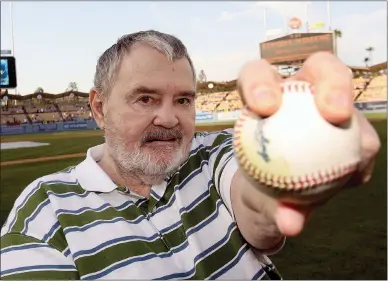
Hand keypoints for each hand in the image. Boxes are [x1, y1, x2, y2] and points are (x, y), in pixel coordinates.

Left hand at [237, 52, 380, 236]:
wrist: (279, 182)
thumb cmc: (261, 176)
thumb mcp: (260, 191)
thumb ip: (273, 204)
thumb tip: (290, 223)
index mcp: (266, 94)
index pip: (258, 74)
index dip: (260, 83)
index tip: (264, 109)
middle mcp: (301, 91)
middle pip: (321, 67)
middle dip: (332, 82)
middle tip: (335, 114)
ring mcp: (330, 105)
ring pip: (350, 103)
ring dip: (357, 126)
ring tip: (358, 155)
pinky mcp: (353, 127)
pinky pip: (364, 139)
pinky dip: (361, 159)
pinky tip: (353, 177)